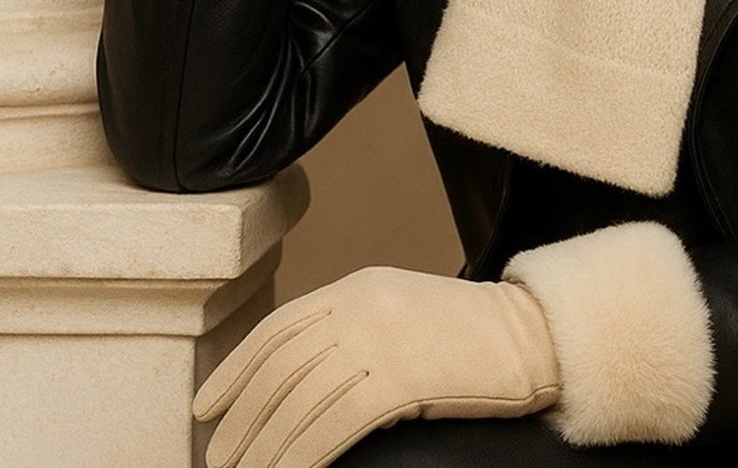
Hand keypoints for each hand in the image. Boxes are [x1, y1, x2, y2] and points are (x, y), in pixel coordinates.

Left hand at [192, 266, 560, 467]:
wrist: (530, 336)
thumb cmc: (469, 336)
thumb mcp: (401, 311)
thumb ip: (353, 327)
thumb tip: (298, 377)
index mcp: (357, 286)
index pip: (279, 329)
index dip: (236, 369)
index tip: (208, 406)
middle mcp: (359, 306)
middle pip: (280, 370)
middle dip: (241, 420)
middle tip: (217, 459)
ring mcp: (377, 340)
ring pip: (297, 404)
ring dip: (262, 449)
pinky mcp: (397, 379)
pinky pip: (330, 426)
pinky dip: (298, 458)